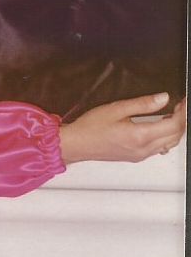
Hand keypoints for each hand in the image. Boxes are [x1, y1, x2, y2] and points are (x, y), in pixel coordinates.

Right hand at [59, 94, 186, 164]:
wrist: (75, 144)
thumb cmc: (90, 128)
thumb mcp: (116, 109)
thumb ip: (142, 104)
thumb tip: (163, 98)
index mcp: (139, 136)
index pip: (174, 124)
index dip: (182, 111)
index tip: (183, 101)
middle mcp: (143, 149)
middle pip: (175, 135)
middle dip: (181, 119)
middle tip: (180, 106)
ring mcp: (140, 155)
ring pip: (170, 143)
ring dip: (175, 130)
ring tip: (173, 115)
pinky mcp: (136, 157)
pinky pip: (160, 149)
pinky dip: (166, 138)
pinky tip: (161, 129)